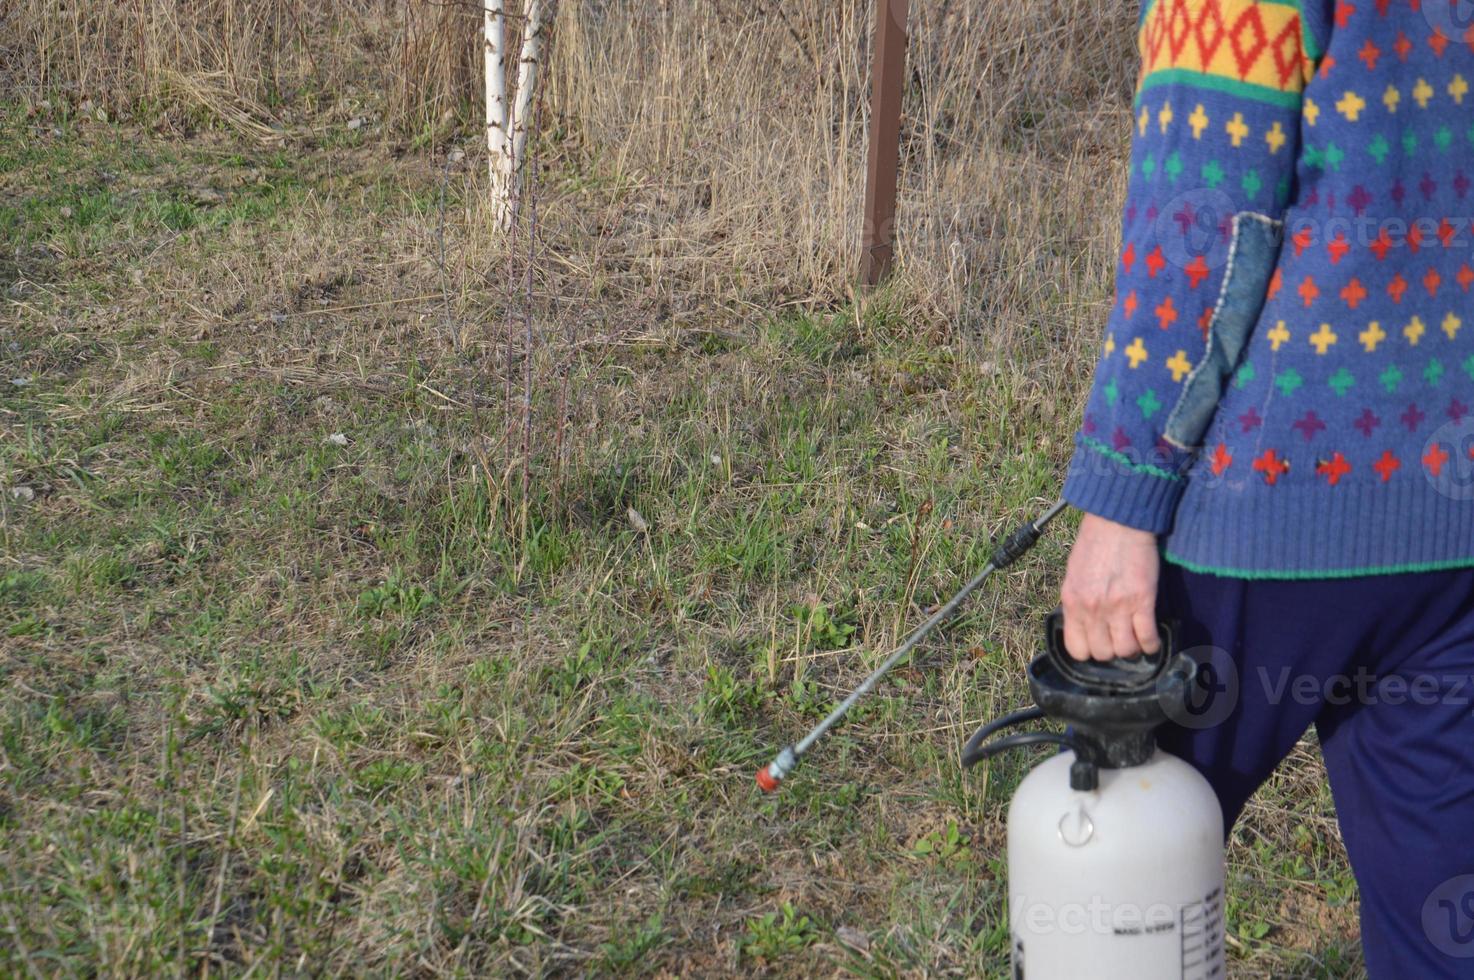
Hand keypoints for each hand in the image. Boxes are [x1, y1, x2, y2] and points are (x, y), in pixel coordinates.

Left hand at [1059, 513, 1161, 661]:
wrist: (1118, 521)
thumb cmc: (1095, 543)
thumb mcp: (1073, 575)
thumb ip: (1077, 601)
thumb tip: (1084, 624)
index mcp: (1071, 602)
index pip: (1076, 649)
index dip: (1089, 651)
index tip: (1098, 643)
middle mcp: (1092, 609)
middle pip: (1103, 653)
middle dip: (1112, 650)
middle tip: (1119, 639)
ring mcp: (1117, 607)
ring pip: (1126, 650)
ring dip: (1132, 648)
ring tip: (1136, 638)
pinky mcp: (1142, 600)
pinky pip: (1147, 637)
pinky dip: (1152, 644)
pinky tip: (1152, 640)